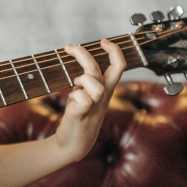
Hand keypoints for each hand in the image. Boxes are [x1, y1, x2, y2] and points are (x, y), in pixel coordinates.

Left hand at [54, 39, 125, 163]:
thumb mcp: (86, 97)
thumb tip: (81, 68)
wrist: (73, 145)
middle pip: (100, 69)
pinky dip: (74, 96)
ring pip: (94, 83)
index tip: (103, 41)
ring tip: (74, 89)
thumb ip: (86, 83)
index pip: (118, 66)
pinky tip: (71, 104)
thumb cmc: (79, 118)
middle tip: (68, 47)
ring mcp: (93, 106)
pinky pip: (82, 99)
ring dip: (81, 80)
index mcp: (105, 90)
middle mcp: (103, 97)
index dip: (114, 51)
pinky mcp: (81, 114)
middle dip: (84, 54)